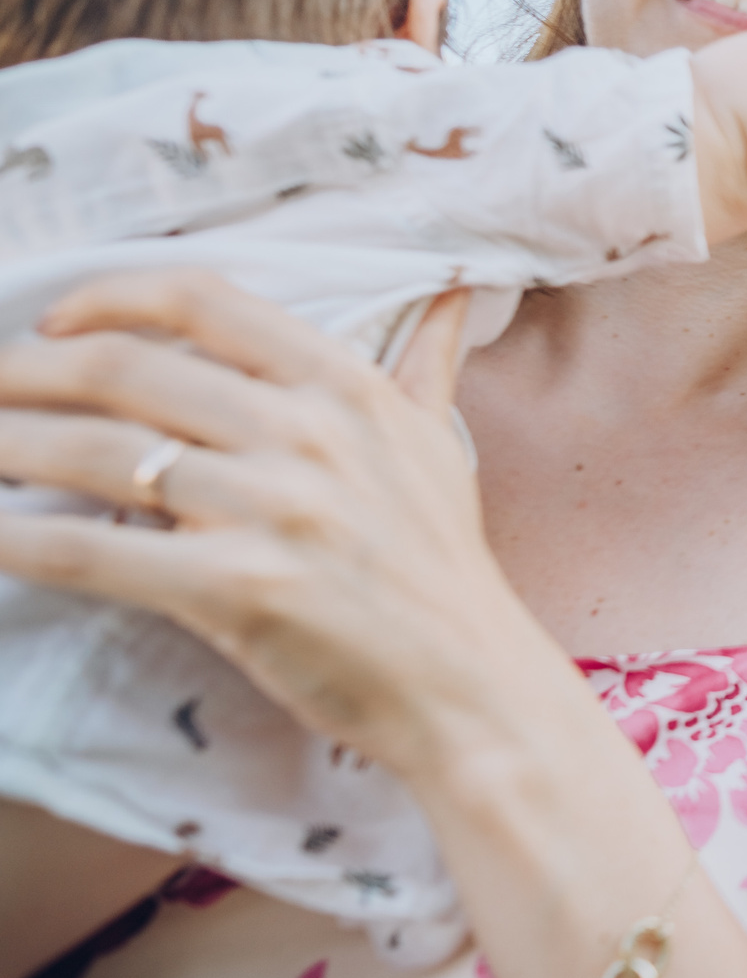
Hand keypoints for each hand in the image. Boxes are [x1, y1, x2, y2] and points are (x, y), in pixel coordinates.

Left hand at [0, 273, 559, 777]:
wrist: (469, 685)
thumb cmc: (444, 569)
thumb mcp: (440, 447)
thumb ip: (424, 364)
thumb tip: (446, 292)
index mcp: (348, 388)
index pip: (204, 301)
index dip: (109, 297)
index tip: (54, 320)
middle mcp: (307, 434)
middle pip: (123, 370)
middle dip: (21, 372)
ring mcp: (271, 510)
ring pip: (92, 454)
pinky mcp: (236, 588)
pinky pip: (90, 552)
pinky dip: (13, 539)